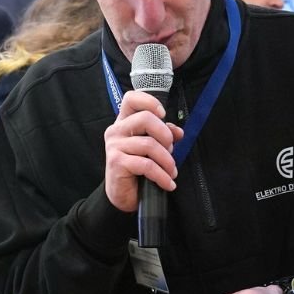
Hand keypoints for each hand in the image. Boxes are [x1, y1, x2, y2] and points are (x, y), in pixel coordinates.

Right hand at [103, 90, 183, 212]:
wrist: (123, 195)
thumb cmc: (136, 169)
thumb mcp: (152, 149)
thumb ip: (164, 136)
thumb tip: (179, 131)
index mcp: (124, 122)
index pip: (131, 99)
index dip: (149, 101)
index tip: (162, 114)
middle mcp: (116, 130)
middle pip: (145, 118)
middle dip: (165, 135)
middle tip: (170, 150)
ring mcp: (115, 146)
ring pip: (149, 144)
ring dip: (167, 161)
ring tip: (171, 171)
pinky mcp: (117, 162)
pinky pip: (146, 165)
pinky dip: (162, 176)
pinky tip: (168, 183)